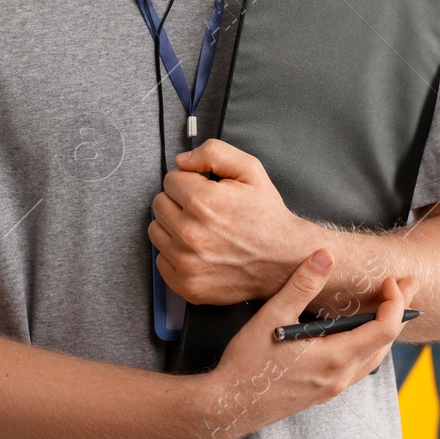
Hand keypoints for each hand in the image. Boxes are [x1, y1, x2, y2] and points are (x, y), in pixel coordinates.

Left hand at [150, 139, 309, 304]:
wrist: (283, 259)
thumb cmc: (267, 216)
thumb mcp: (250, 170)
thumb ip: (213, 153)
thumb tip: (182, 160)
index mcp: (202, 203)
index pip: (170, 180)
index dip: (189, 181)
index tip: (203, 189)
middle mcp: (191, 234)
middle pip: (159, 204)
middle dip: (178, 201)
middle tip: (203, 209)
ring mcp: (187, 263)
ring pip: (156, 231)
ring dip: (173, 226)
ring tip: (200, 228)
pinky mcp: (187, 285)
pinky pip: (161, 260)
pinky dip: (175, 253)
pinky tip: (198, 249)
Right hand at [192, 250, 416, 438]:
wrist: (229, 408)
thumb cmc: (248, 364)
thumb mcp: (272, 316)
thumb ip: (302, 285)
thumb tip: (325, 255)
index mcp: (335, 358)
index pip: (385, 329)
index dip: (395, 302)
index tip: (390, 280)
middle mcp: (340, 376)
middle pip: (385, 343)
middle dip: (398, 310)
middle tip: (406, 284)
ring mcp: (332, 387)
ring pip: (373, 357)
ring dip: (385, 330)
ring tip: (388, 306)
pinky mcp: (322, 392)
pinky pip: (357, 367)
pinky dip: (367, 345)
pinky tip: (356, 333)